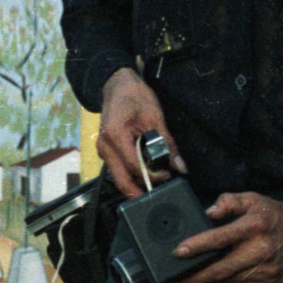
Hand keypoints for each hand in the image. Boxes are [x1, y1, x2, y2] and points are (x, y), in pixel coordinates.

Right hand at [97, 68, 184, 197]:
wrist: (117, 86)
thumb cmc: (134, 96)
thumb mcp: (155, 117)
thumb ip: (167, 143)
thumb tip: (180, 166)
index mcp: (114, 136)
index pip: (133, 166)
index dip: (151, 175)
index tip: (168, 175)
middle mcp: (104, 146)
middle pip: (121, 180)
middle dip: (139, 192)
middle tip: (159, 196)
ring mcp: (102, 150)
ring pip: (118, 177)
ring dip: (136, 184)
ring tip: (157, 183)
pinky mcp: (106, 152)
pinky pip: (118, 170)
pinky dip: (132, 176)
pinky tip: (147, 175)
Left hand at [172, 192, 282, 282]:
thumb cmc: (278, 216)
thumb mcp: (254, 199)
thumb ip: (229, 201)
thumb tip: (208, 213)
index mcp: (255, 227)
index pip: (220, 238)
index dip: (197, 246)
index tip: (178, 252)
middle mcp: (261, 250)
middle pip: (221, 267)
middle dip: (194, 275)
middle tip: (174, 278)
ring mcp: (267, 270)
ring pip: (229, 282)